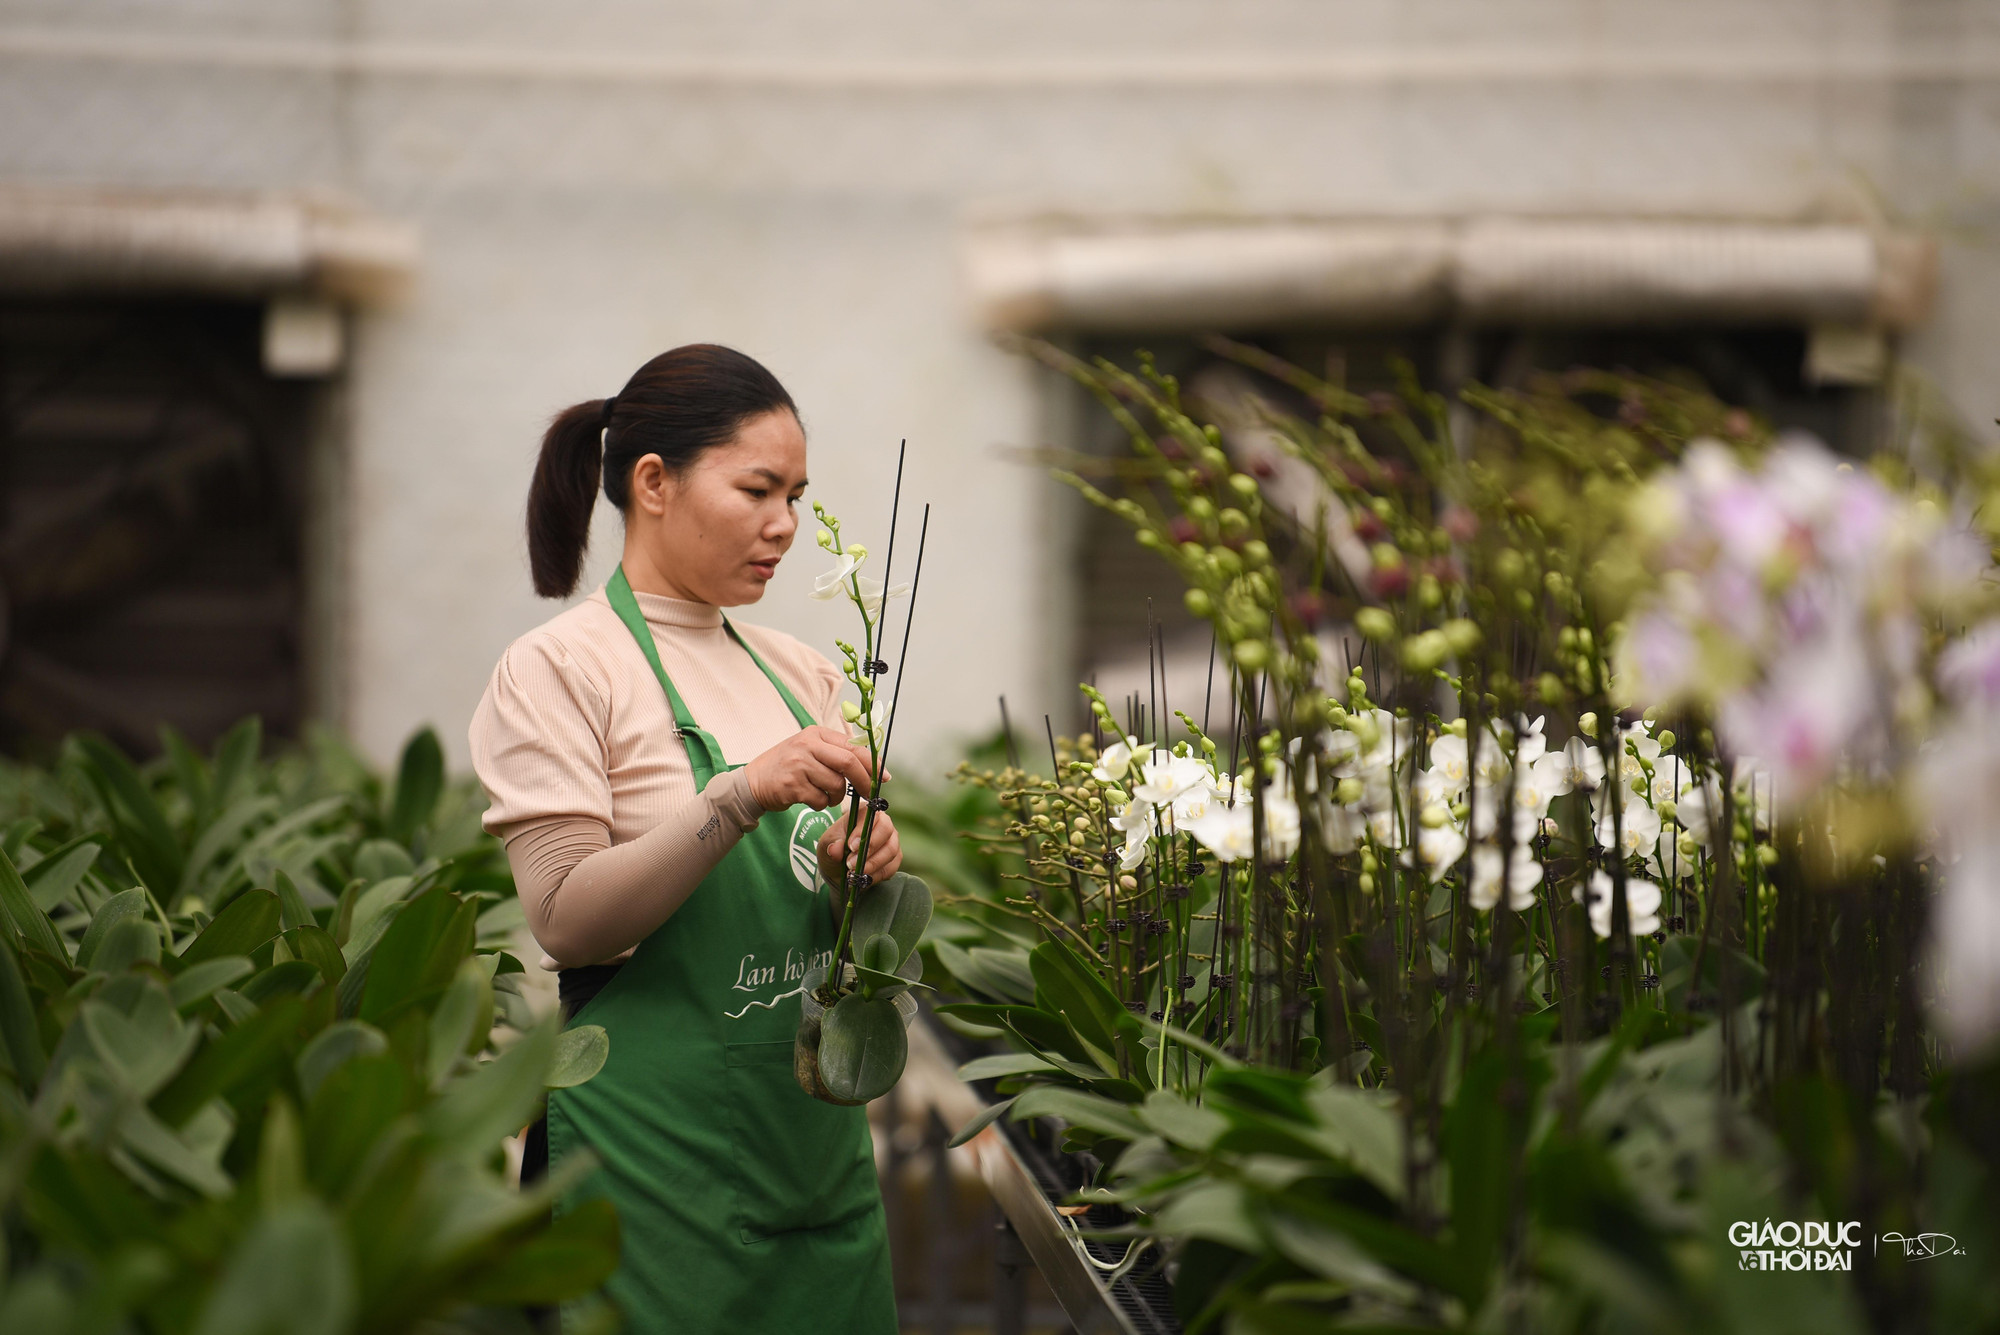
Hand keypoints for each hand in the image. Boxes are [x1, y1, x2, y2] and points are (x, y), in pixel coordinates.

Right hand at [743, 725, 874, 811]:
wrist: (752, 782)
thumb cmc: (788, 766)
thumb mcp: (810, 749)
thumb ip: (836, 753)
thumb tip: (873, 764)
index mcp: (816, 734)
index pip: (853, 746)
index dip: (872, 763)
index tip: (884, 776)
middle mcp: (807, 745)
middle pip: (848, 763)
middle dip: (864, 781)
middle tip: (869, 794)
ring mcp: (799, 765)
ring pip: (836, 785)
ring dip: (837, 797)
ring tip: (826, 796)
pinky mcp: (792, 786)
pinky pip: (820, 800)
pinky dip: (821, 804)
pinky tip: (810, 799)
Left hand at [817, 807, 902, 894]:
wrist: (840, 870)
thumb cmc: (835, 850)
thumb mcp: (826, 846)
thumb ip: (831, 845)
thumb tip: (835, 849)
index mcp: (865, 813)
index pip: (871, 815)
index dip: (863, 831)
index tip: (851, 846)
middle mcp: (882, 824)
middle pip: (886, 831)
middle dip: (869, 849)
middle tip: (851, 863)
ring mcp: (892, 841)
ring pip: (890, 850)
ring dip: (871, 864)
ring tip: (854, 873)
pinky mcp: (895, 859)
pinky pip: (891, 867)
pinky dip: (875, 875)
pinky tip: (862, 878)